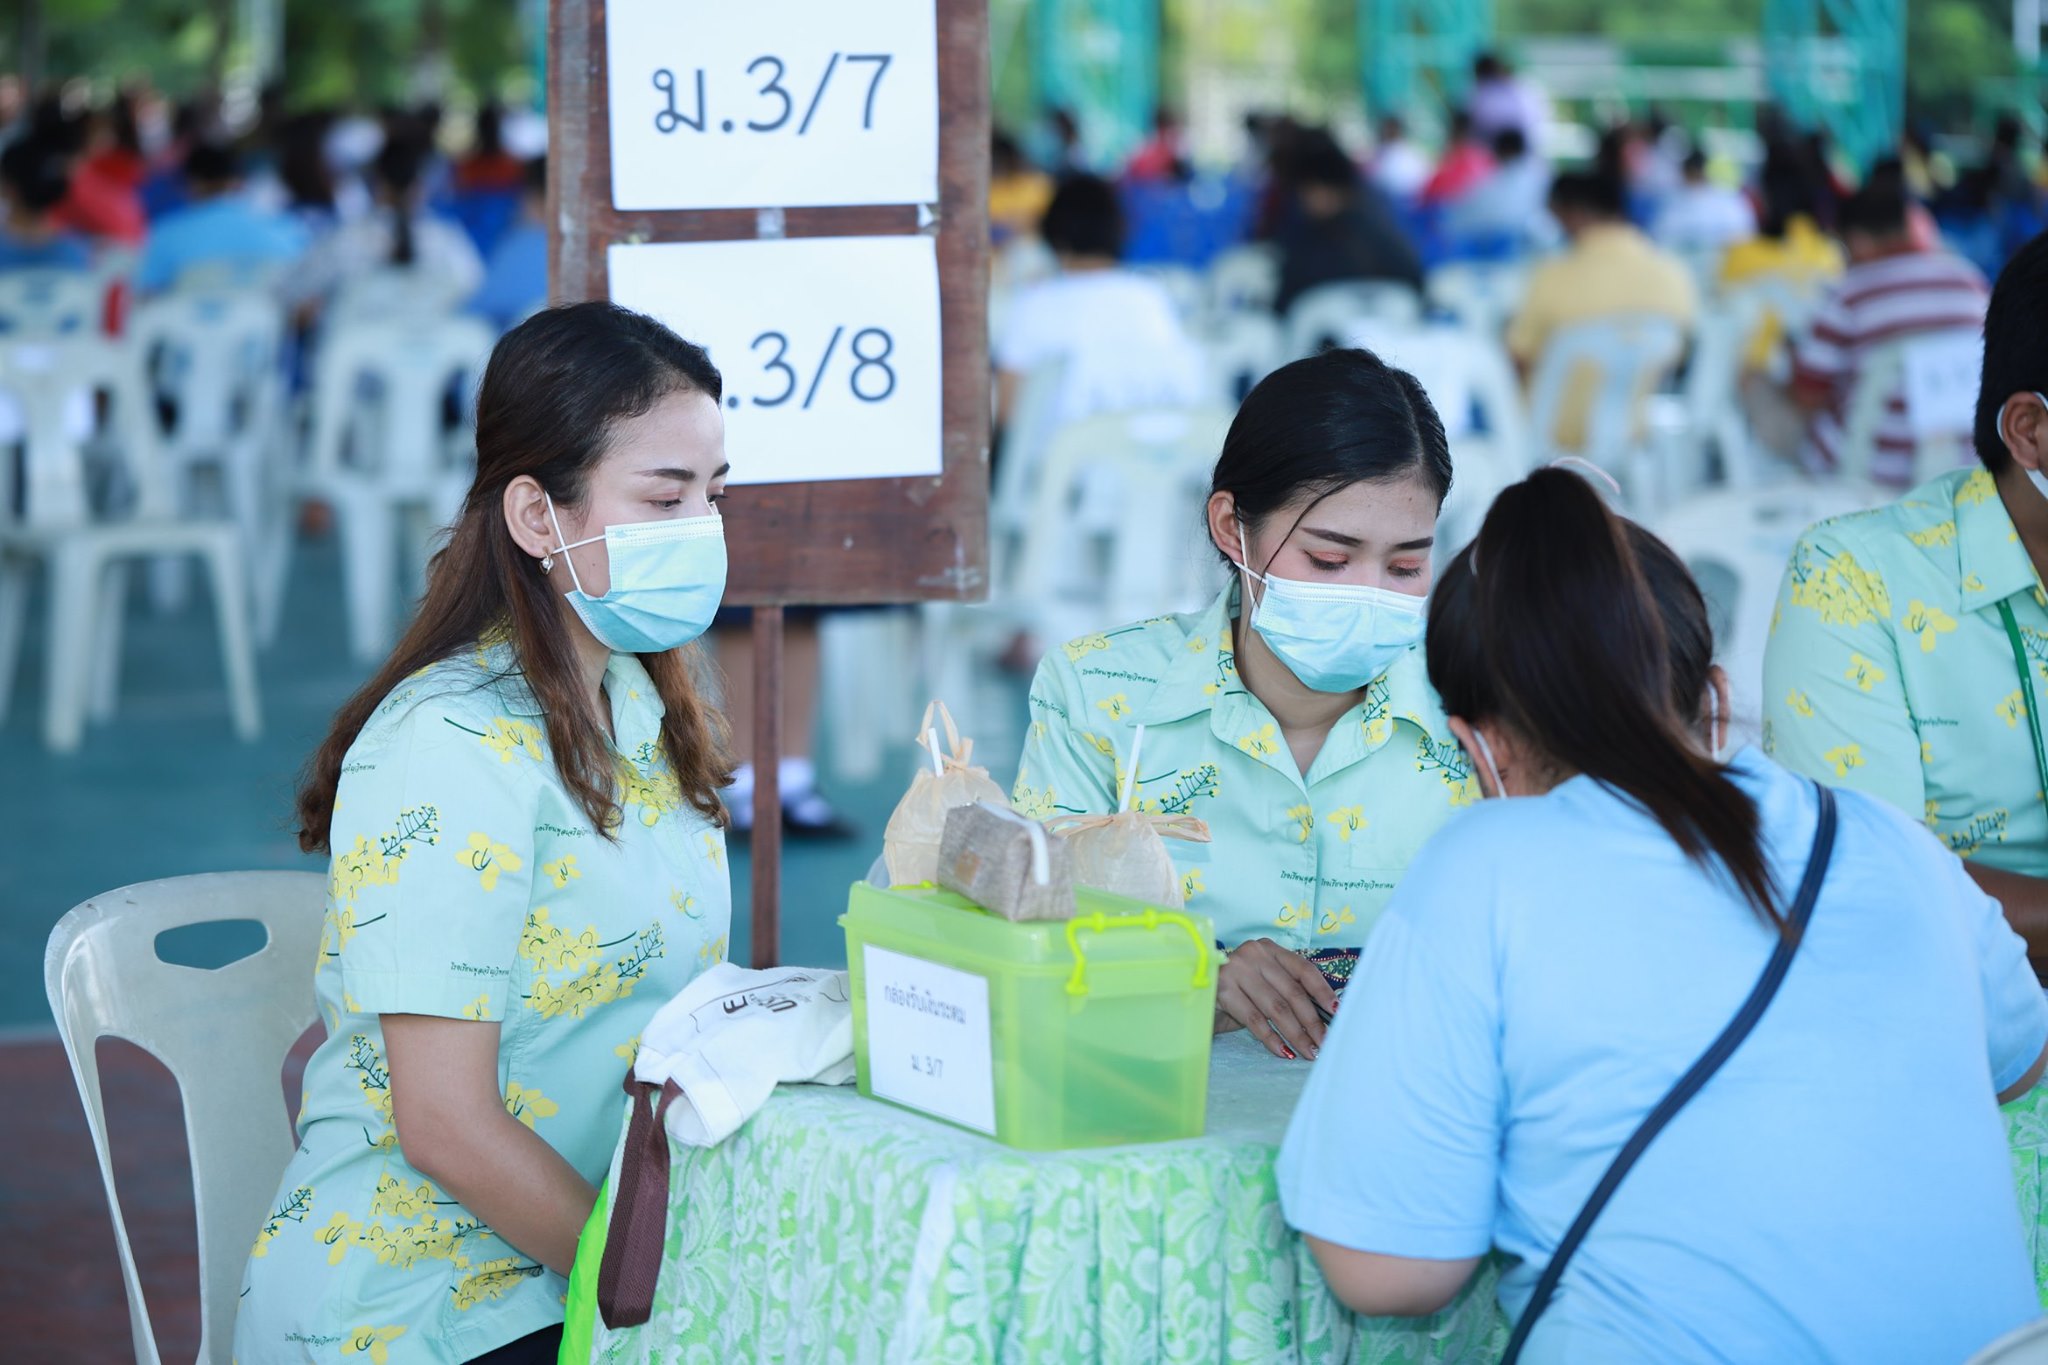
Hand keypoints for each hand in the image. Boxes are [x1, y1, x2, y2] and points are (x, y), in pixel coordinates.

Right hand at [1213, 938, 1338, 1059]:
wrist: (1195, 989)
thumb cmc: (1237, 989)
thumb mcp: (1263, 981)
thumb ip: (1287, 989)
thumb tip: (1324, 1014)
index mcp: (1269, 949)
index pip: (1303, 969)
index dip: (1323, 991)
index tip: (1337, 1011)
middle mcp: (1254, 954)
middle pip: (1292, 992)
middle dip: (1312, 1022)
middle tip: (1324, 1042)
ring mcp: (1237, 970)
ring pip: (1276, 1008)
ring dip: (1295, 1034)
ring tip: (1308, 1051)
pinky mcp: (1223, 990)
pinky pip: (1254, 1020)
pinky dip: (1271, 1038)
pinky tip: (1283, 1052)